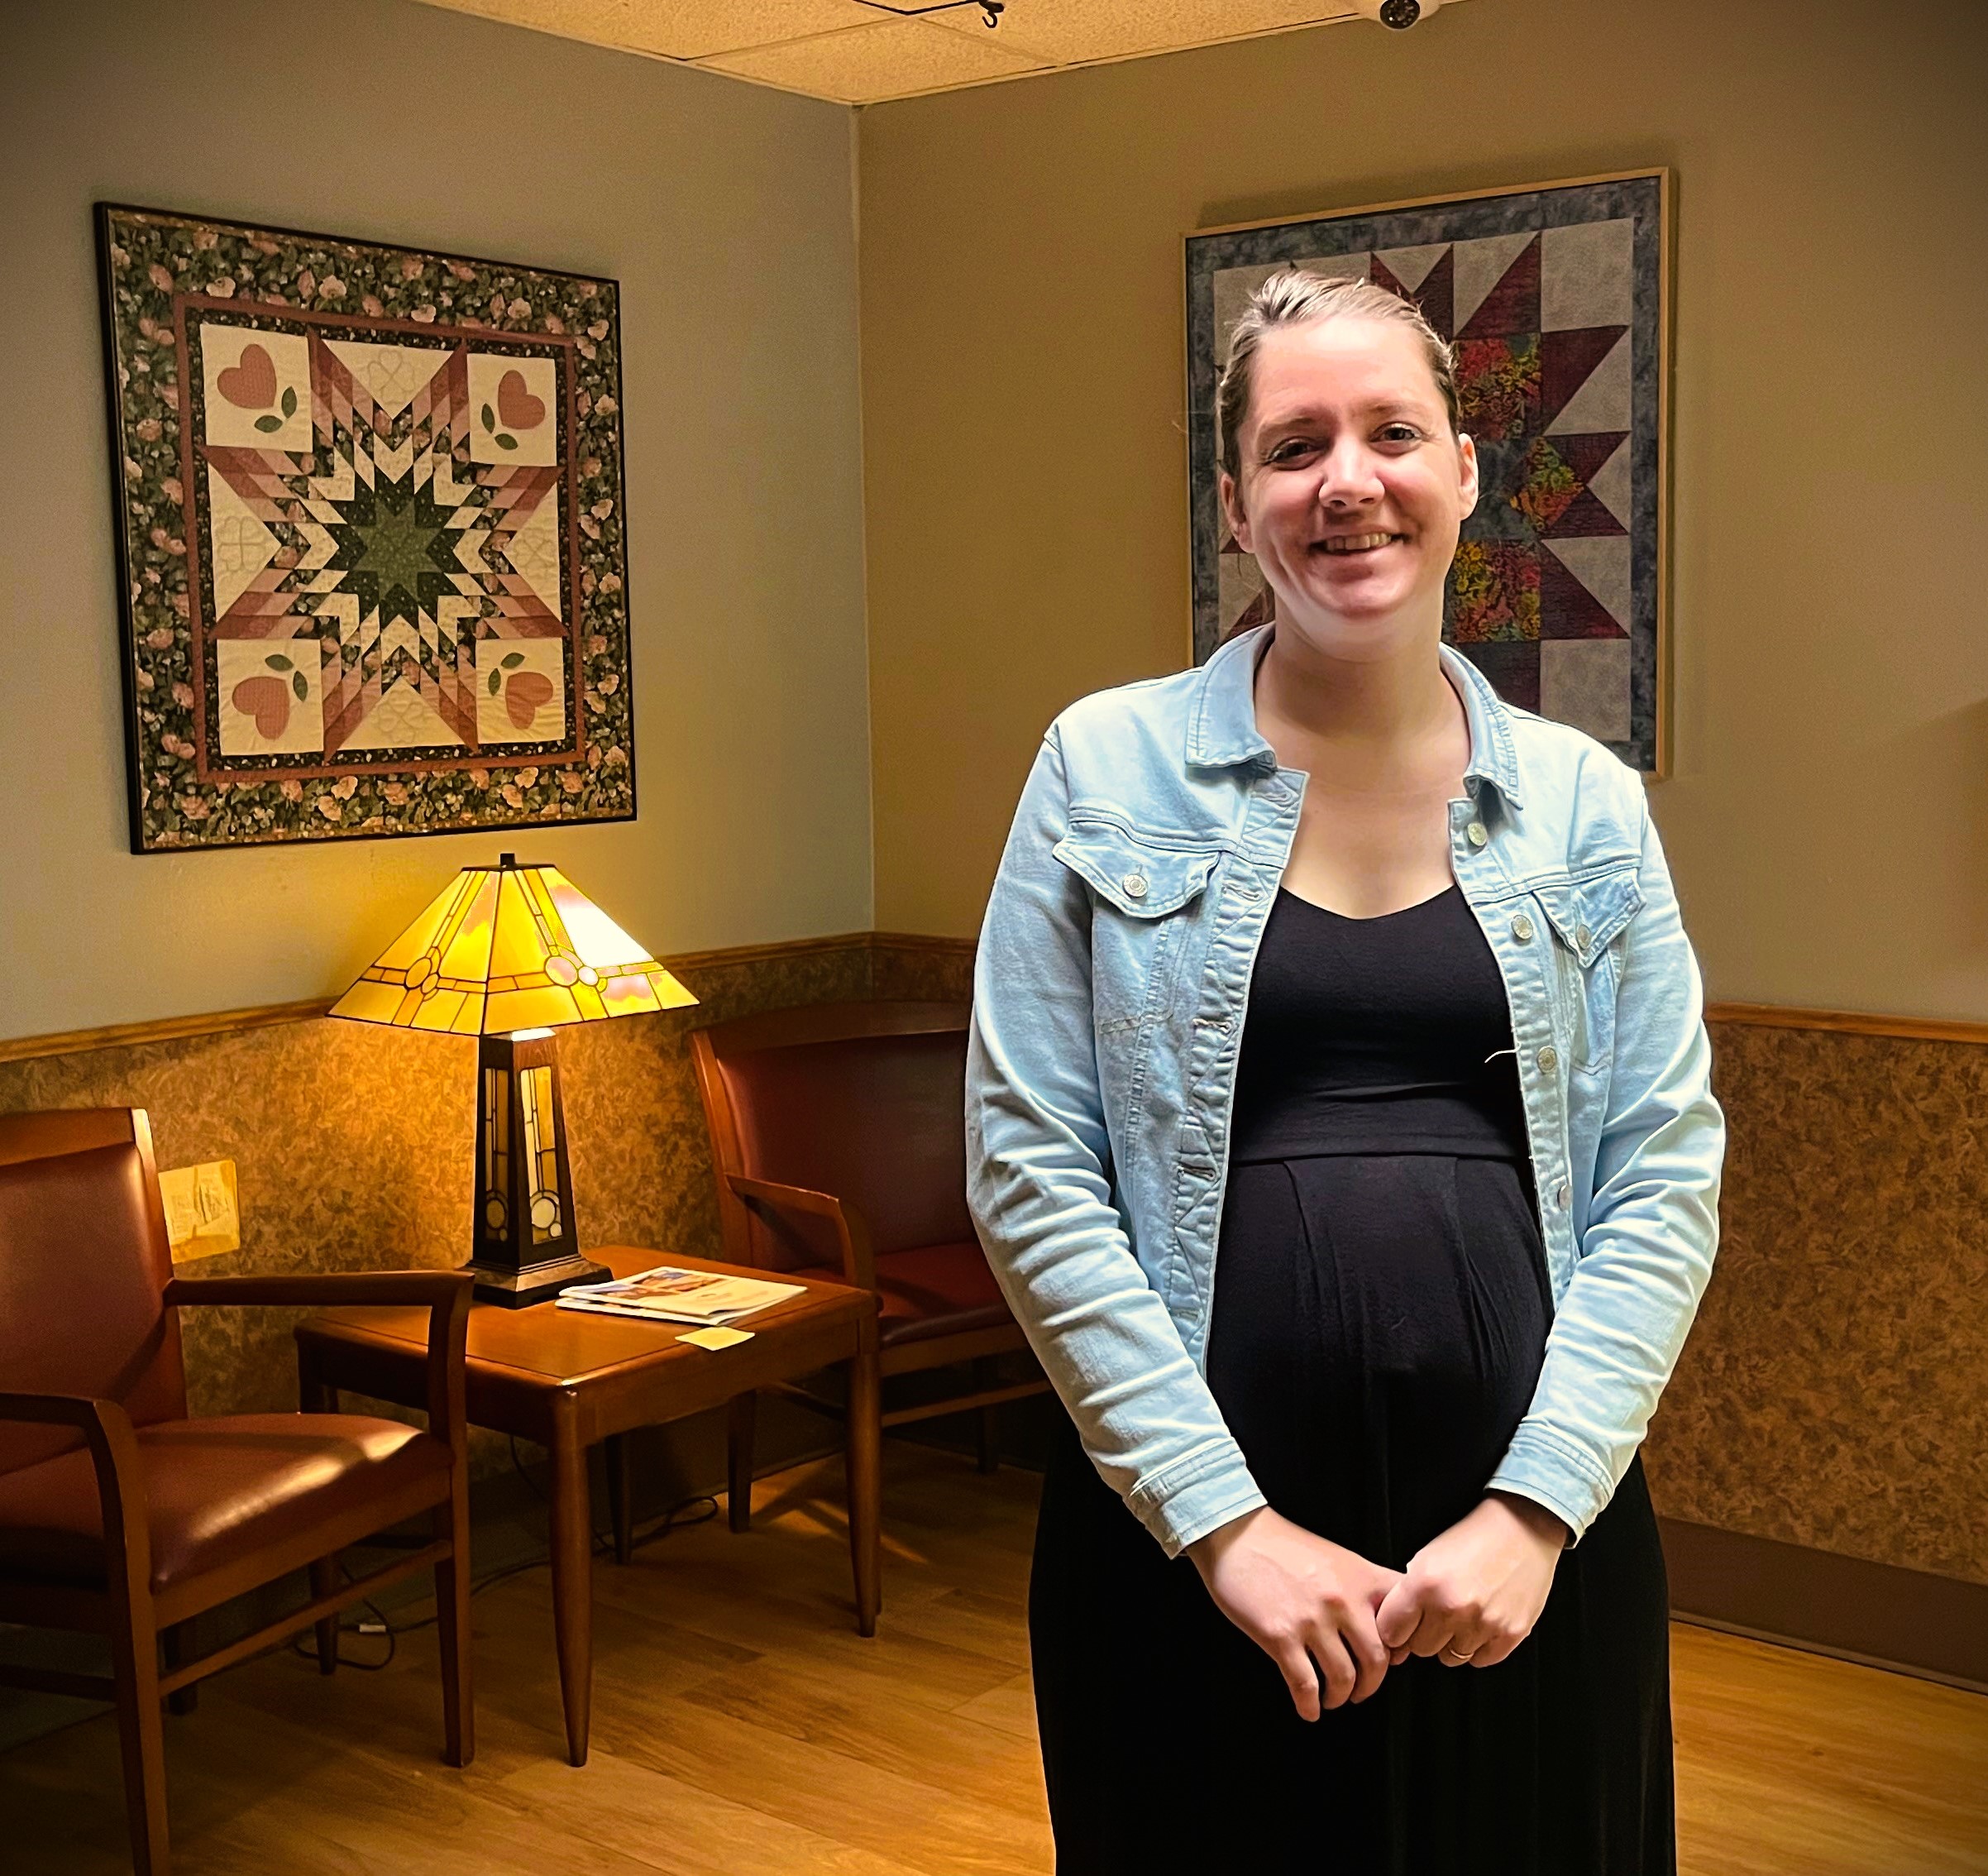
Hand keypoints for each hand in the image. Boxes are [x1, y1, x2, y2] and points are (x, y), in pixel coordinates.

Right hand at [1186, 1506, 1403, 1719]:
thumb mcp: (1338, 1557)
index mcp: (1360, 1578)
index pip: (1401, 1624)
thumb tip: (1385, 1626)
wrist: (1237, 1534)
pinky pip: (1304, 1685)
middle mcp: (1341, 1601)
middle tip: (1361, 1691)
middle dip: (1369, 1685)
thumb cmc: (1284, 1545)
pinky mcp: (1280, 1637)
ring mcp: (1311, 1621)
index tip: (1393, 1661)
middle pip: (1375, 1661)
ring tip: (1332, 1697)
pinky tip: (1308, 1708)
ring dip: (1340, 1696)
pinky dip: (1309, 1705)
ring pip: (1342, 1678)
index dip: (1401, 1650)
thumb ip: (1365, 1587)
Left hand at [1375, 1492, 1567, 1670]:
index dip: (1394, 1629)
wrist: (1521, 1528)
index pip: (1390, 1632)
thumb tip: (1395, 1628)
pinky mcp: (1510, 1634)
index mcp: (1424, 1584)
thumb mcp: (1426, 1558)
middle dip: (1423, 1635)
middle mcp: (1452, 1607)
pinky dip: (1478, 1646)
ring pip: (1450, 1658)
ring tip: (1461, 1615)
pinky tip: (1481, 1622)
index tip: (1401, 1625)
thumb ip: (1407, 1594)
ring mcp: (1483, 1624)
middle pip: (1420, 1649)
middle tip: (1435, 1615)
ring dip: (1452, 1641)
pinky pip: (1480, 1660)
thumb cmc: (1472, 1539)